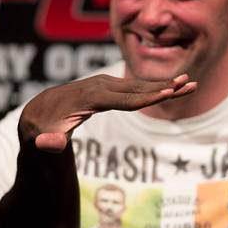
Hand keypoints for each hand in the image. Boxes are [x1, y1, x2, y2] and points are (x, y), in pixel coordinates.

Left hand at [20, 73, 195, 152]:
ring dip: (164, 85)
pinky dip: (154, 88)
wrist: (38, 113)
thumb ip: (46, 142)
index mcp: (86, 98)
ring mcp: (104, 85)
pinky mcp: (108, 88)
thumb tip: (49, 144)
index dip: (143, 98)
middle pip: (135, 88)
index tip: (166, 94)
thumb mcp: (39, 138)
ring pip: (138, 86)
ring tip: (189, 83)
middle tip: (189, 83)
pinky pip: (134, 88)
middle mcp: (98, 87)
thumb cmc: (40, 129)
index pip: (119, 99)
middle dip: (163, 86)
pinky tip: (171, 88)